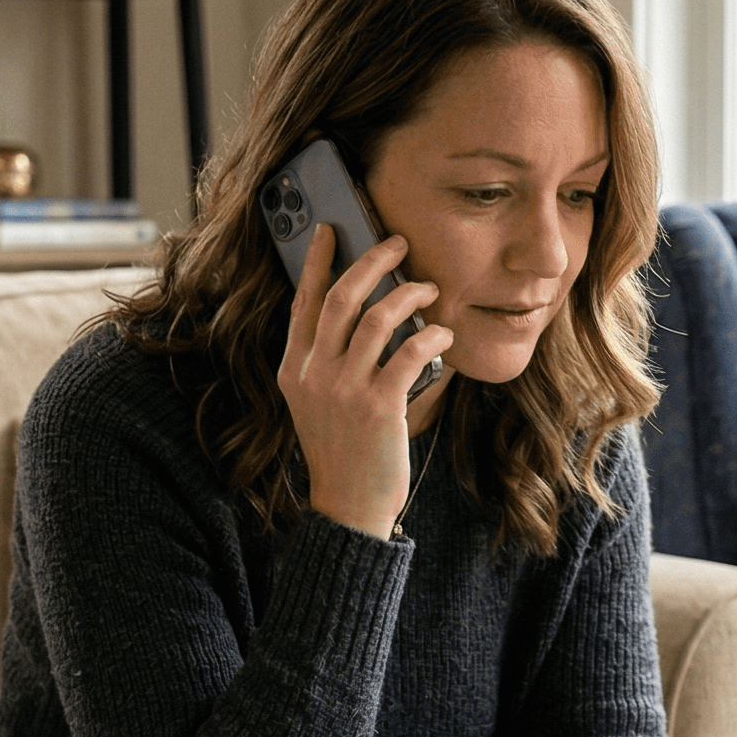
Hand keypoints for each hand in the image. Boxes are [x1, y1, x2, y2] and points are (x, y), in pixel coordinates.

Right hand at [278, 224, 455, 538]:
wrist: (348, 506)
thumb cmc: (341, 452)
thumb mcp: (316, 404)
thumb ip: (326, 363)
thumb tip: (362, 316)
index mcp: (293, 370)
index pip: (302, 302)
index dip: (315, 262)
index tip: (328, 230)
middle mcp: (313, 374)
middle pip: (340, 297)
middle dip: (372, 261)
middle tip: (399, 244)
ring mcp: (344, 389)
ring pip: (377, 318)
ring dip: (409, 294)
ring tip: (429, 289)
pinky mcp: (379, 406)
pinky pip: (410, 351)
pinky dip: (430, 333)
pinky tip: (442, 331)